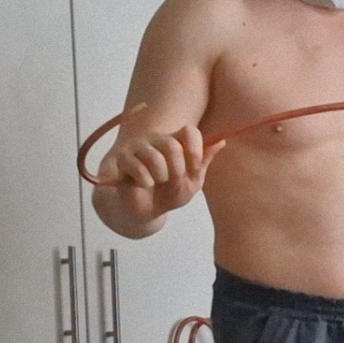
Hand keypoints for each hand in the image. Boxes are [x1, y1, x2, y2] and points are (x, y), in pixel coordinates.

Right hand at [98, 125, 225, 220]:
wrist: (146, 210)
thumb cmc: (170, 193)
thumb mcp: (192, 181)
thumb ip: (204, 161)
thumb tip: (222, 140)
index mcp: (176, 141)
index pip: (189, 131)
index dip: (195, 151)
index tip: (195, 168)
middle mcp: (156, 139)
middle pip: (172, 146)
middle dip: (178, 170)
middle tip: (174, 180)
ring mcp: (137, 146)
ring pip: (154, 157)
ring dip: (161, 177)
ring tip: (157, 182)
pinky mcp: (122, 158)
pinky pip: (138, 168)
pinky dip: (145, 182)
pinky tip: (143, 184)